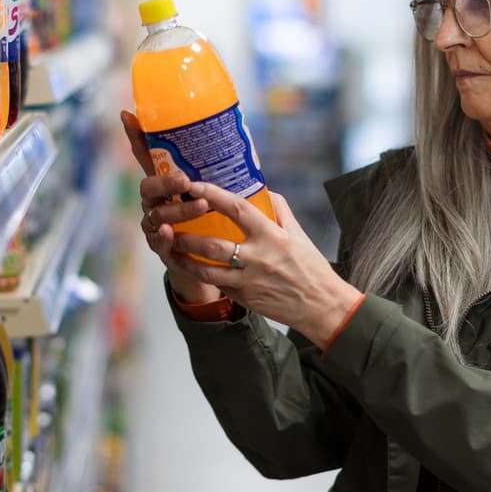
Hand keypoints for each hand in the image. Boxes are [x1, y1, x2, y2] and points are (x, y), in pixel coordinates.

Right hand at [120, 110, 223, 303]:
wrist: (212, 260)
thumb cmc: (212, 217)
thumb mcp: (216, 191)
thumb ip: (220, 170)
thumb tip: (233, 132)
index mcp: (165, 183)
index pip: (146, 157)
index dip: (135, 137)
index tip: (128, 116)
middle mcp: (154, 202)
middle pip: (149, 186)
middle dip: (166, 182)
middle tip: (186, 180)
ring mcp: (155, 225)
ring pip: (158, 215)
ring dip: (177, 210)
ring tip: (200, 206)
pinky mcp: (163, 249)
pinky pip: (158, 242)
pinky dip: (162, 237)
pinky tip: (169, 233)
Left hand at [168, 182, 362, 348]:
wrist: (321, 306)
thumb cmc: (311, 266)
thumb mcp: (298, 233)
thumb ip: (279, 209)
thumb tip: (261, 190)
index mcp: (271, 236)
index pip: (237, 209)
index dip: (213, 195)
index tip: (194, 185)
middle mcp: (257, 258)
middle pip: (211, 244)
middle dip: (186, 234)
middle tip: (169, 223)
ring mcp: (248, 281)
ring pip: (206, 270)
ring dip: (184, 259)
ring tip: (170, 248)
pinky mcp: (244, 298)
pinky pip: (218, 284)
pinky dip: (203, 274)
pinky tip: (191, 266)